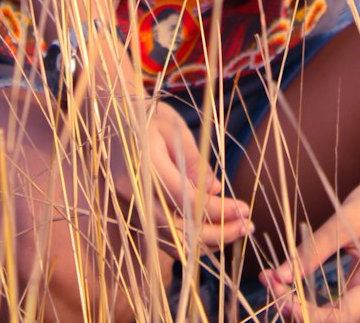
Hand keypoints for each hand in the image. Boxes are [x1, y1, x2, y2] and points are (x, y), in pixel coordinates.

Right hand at [105, 99, 252, 253]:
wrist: (112, 118)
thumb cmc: (148, 117)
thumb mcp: (174, 128)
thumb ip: (193, 162)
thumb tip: (215, 190)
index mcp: (145, 164)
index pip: (186, 200)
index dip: (217, 211)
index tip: (244, 209)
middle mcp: (135, 192)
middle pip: (178, 230)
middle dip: (217, 234)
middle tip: (247, 226)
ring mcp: (130, 205)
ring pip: (170, 241)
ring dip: (206, 242)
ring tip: (236, 232)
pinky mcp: (133, 213)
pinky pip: (163, 237)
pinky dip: (190, 240)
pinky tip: (213, 232)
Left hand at [260, 168, 359, 322]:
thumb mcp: (345, 221)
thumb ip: (314, 249)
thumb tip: (281, 274)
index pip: (341, 317)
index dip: (309, 316)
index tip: (281, 300)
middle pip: (336, 319)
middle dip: (300, 307)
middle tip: (268, 281)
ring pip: (336, 313)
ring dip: (304, 302)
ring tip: (274, 280)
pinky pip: (340, 301)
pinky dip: (315, 295)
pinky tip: (293, 280)